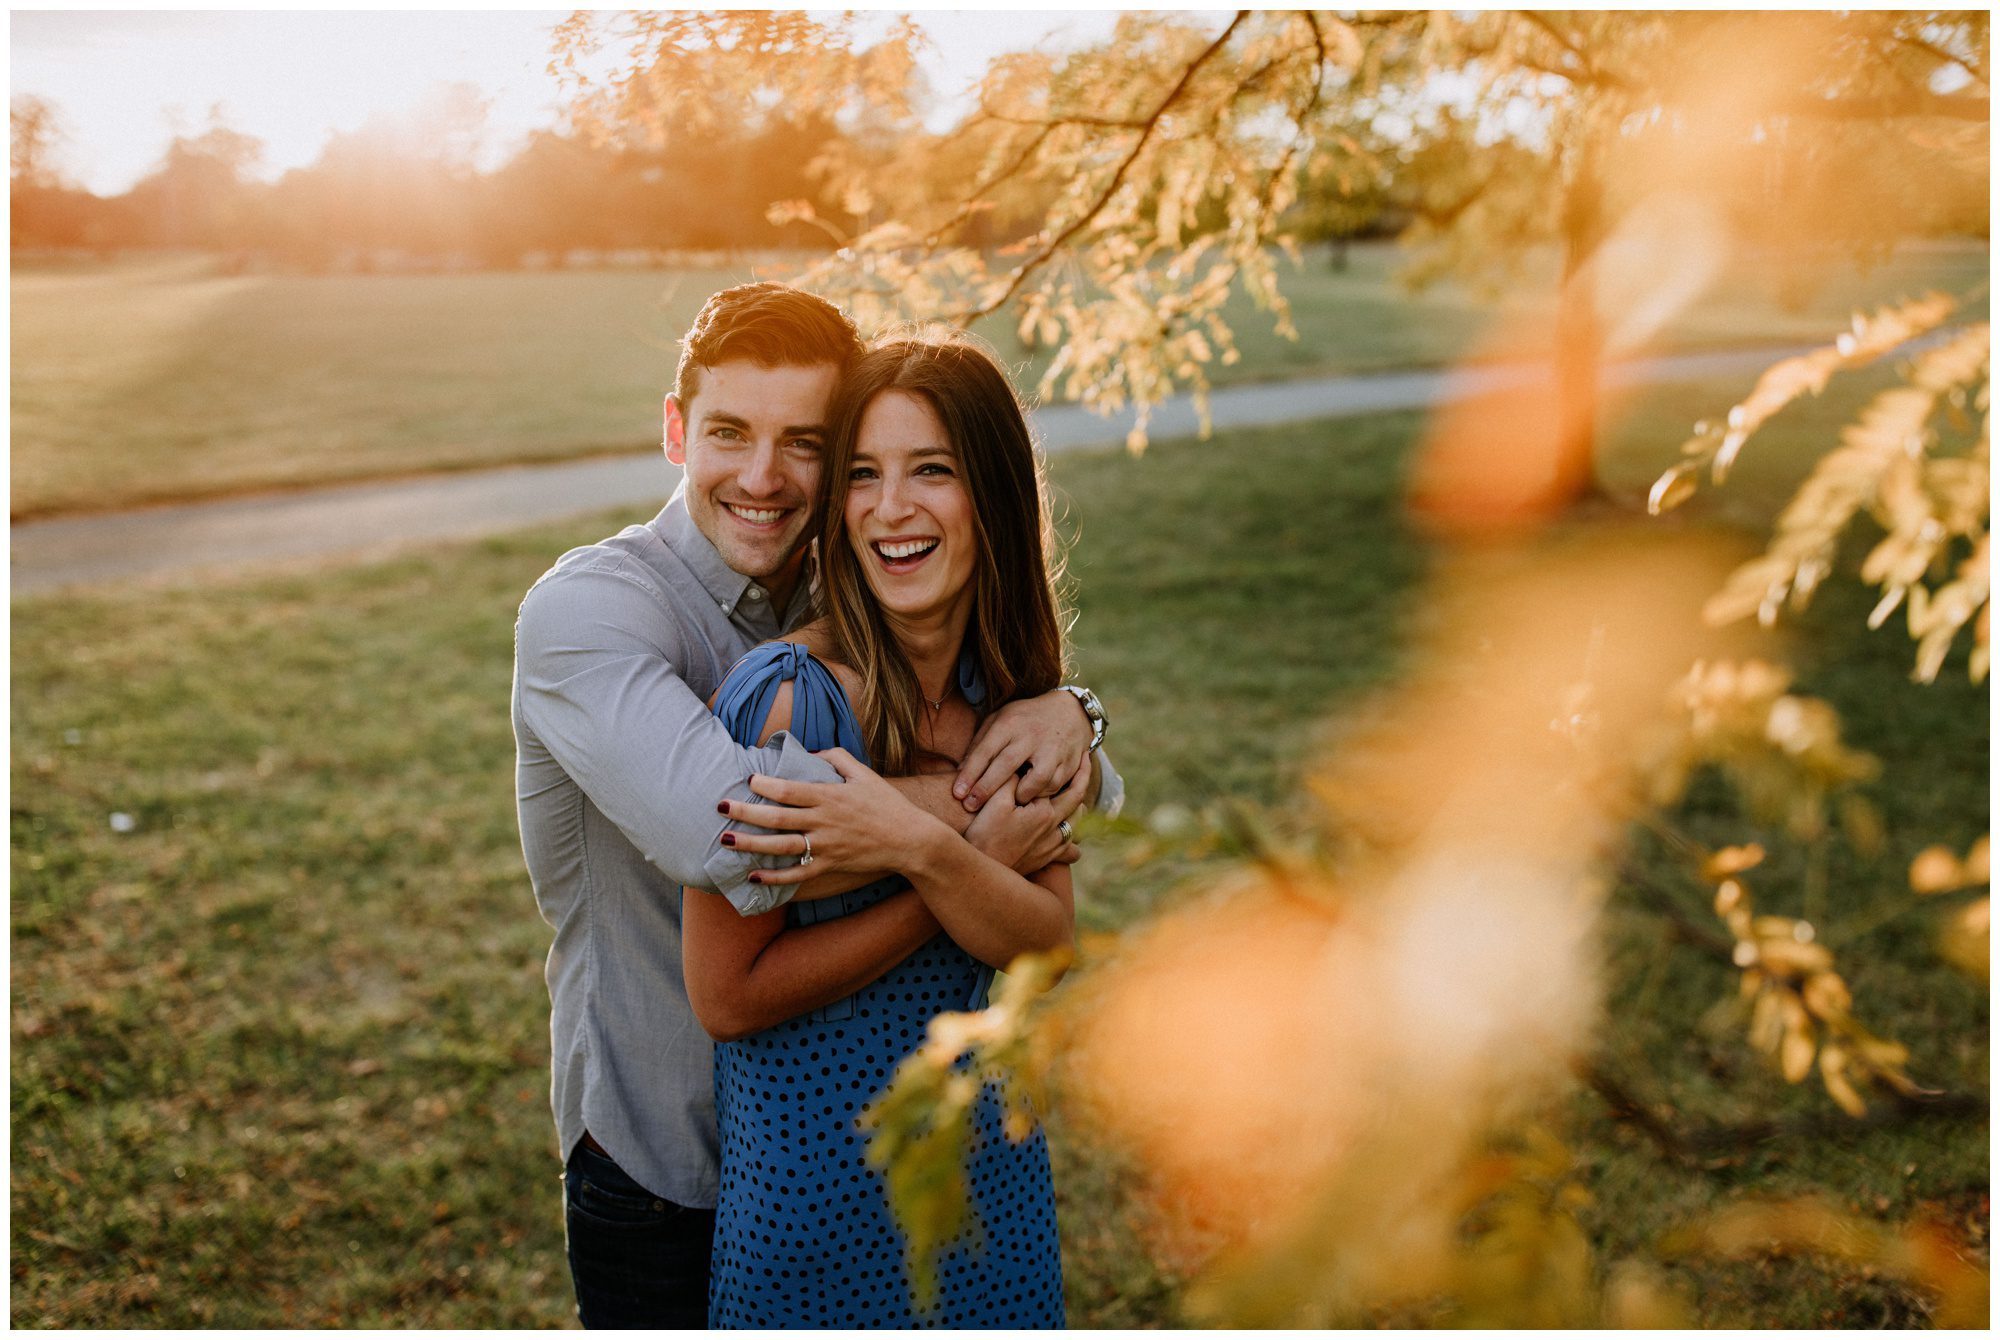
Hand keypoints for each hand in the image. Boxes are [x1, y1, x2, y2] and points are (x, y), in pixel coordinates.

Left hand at [718, 748, 945, 887]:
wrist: (910, 839)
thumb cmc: (887, 804)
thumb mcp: (865, 774)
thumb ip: (837, 757)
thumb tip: (810, 752)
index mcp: (830, 795)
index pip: (789, 789)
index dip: (764, 785)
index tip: (747, 780)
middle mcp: (824, 821)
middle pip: (777, 818)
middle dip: (745, 812)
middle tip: (720, 806)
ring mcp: (826, 846)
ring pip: (781, 847)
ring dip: (751, 844)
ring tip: (726, 840)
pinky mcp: (830, 865)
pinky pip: (797, 874)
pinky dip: (774, 877)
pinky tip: (753, 876)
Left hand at [953, 689, 1091, 810]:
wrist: (1070, 712)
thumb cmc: (1026, 720)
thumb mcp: (1000, 720)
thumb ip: (980, 743)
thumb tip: (961, 771)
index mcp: (1010, 723)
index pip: (986, 750)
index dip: (970, 773)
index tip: (957, 793)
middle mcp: (1031, 735)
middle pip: (1006, 765)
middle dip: (986, 788)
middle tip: (969, 806)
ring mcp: (1052, 749)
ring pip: (1035, 780)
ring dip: (1019, 795)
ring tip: (1008, 802)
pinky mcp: (1068, 763)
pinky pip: (1053, 786)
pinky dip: (1040, 795)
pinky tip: (1030, 796)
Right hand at [963, 758, 1088, 873]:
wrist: (979, 870)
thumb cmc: (984, 834)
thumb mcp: (994, 801)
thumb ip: (1012, 781)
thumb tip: (1024, 768)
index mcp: (1045, 812)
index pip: (1064, 784)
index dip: (1073, 768)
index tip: (1081, 754)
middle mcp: (1053, 830)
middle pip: (1076, 801)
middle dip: (1083, 780)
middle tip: (1087, 764)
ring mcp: (1050, 847)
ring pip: (1076, 825)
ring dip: (1080, 808)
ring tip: (1080, 796)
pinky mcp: (1044, 860)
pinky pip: (1069, 850)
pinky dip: (1074, 840)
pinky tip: (1071, 836)